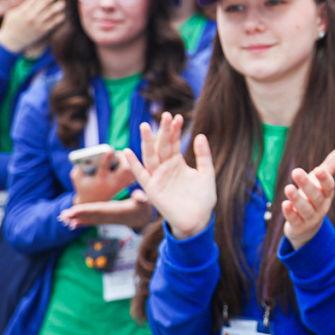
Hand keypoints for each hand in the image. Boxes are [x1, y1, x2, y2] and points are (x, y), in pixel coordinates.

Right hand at [0, 0, 64, 53]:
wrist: (11, 42)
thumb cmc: (11, 25)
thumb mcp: (13, 13)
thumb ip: (23, 5)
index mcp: (22, 10)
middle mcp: (30, 16)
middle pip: (44, 2)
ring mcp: (37, 24)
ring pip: (51, 11)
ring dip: (58, 5)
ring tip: (62, 2)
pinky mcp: (42, 31)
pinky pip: (53, 22)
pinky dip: (59, 17)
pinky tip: (62, 14)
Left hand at [59, 189, 154, 229]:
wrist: (145, 218)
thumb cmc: (145, 206)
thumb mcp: (145, 201)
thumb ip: (141, 198)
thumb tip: (139, 196)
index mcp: (117, 210)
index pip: (99, 209)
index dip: (86, 210)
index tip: (74, 211)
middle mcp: (110, 216)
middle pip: (91, 215)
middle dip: (77, 215)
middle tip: (62, 216)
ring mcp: (107, 219)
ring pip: (89, 219)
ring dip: (76, 219)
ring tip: (63, 219)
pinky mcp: (106, 220)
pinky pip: (92, 221)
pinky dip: (82, 223)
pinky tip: (72, 224)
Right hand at [71, 149, 134, 204]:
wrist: (92, 201)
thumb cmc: (84, 185)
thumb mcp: (77, 176)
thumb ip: (80, 165)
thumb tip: (89, 155)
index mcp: (99, 180)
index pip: (104, 168)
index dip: (107, 158)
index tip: (110, 149)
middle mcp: (113, 183)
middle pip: (125, 169)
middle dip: (123, 158)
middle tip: (117, 153)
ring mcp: (121, 184)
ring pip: (132, 171)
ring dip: (128, 161)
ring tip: (120, 157)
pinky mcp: (126, 184)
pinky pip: (134, 173)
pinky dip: (131, 166)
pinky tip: (125, 163)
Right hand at [124, 113, 215, 239]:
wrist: (198, 219)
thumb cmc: (203, 198)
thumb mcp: (207, 173)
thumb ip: (203, 155)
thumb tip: (200, 134)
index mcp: (177, 163)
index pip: (174, 143)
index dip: (175, 130)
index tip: (178, 116)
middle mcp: (166, 168)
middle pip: (162, 146)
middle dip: (163, 131)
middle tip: (165, 114)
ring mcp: (158, 178)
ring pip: (150, 156)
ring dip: (147, 142)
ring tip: (145, 126)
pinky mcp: (152, 190)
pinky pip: (141, 175)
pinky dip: (134, 164)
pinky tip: (127, 151)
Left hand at [282, 147, 334, 249]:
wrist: (306, 227)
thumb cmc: (313, 197)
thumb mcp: (320, 181)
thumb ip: (331, 165)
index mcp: (327, 194)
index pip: (329, 186)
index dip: (324, 178)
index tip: (318, 169)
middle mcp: (321, 207)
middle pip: (316, 196)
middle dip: (306, 185)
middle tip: (296, 171)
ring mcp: (310, 218)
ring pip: (305, 209)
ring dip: (297, 199)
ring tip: (287, 188)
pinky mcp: (298, 226)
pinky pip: (295, 220)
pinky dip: (290, 213)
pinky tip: (284, 204)